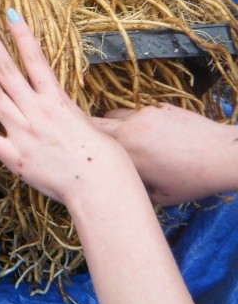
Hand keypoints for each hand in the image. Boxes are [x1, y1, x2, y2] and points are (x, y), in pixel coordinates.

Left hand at [0, 10, 140, 208]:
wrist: (103, 188)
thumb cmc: (108, 161)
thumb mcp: (93, 128)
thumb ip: (73, 118)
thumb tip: (70, 114)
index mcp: (57, 102)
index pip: (35, 59)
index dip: (21, 34)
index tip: (8, 13)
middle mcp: (37, 111)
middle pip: (9, 70)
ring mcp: (23, 133)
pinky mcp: (14, 157)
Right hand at [91, 104, 237, 204]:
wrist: (223, 155)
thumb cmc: (192, 181)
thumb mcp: (159, 196)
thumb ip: (133, 186)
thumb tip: (120, 185)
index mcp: (126, 152)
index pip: (90, 143)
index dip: (81, 147)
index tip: (79, 154)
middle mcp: (129, 129)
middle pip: (94, 122)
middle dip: (89, 131)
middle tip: (92, 143)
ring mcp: (143, 114)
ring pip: (114, 115)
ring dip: (113, 125)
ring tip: (125, 140)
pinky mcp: (158, 107)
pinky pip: (136, 112)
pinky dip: (135, 122)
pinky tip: (152, 136)